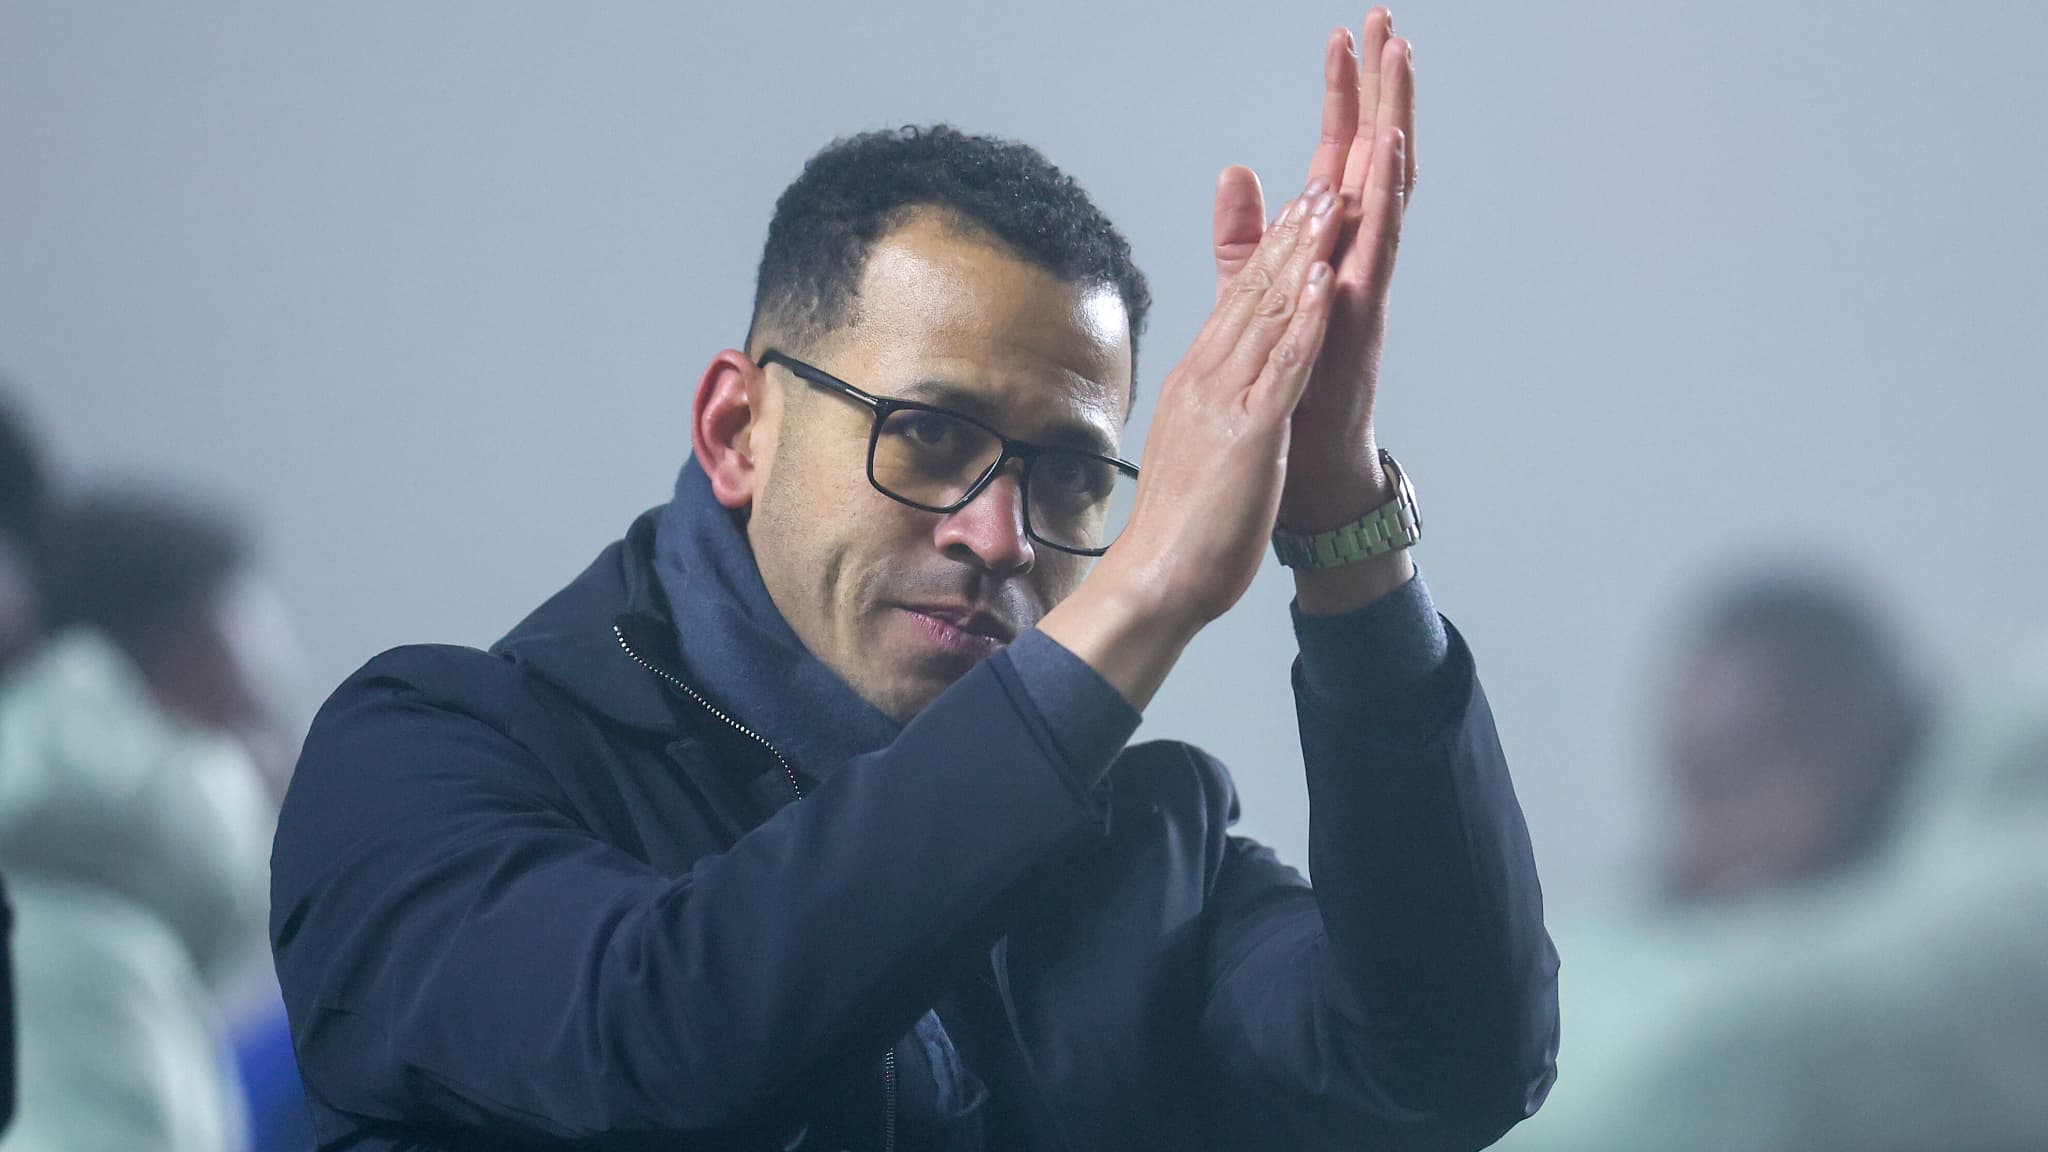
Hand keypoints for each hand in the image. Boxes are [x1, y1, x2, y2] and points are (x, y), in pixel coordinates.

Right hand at [1039, 179, 1343, 707]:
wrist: (1158, 580)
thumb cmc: (1180, 530)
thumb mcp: (1197, 450)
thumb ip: (1210, 410)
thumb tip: (1215, 392)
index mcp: (1196, 384)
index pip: (1236, 305)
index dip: (1269, 254)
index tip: (1295, 212)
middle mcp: (1205, 381)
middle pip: (1251, 294)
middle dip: (1290, 237)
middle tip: (1320, 184)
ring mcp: (1226, 404)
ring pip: (1268, 314)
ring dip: (1302, 256)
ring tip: (1329, 206)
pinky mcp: (1250, 434)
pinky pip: (1283, 366)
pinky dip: (1306, 320)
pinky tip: (1324, 282)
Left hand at [1212, 8, 1415, 530]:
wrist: (1302, 467)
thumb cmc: (1287, 386)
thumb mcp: (1253, 296)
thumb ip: (1245, 236)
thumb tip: (1236, 169)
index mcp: (1327, 248)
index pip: (1336, 156)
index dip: (1340, 98)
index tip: (1344, 36)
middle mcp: (1355, 255)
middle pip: (1372, 156)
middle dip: (1379, 89)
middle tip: (1385, 22)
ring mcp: (1366, 281)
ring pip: (1388, 187)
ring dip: (1393, 121)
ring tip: (1399, 61)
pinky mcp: (1366, 314)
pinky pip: (1382, 244)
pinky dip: (1385, 196)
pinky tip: (1388, 150)